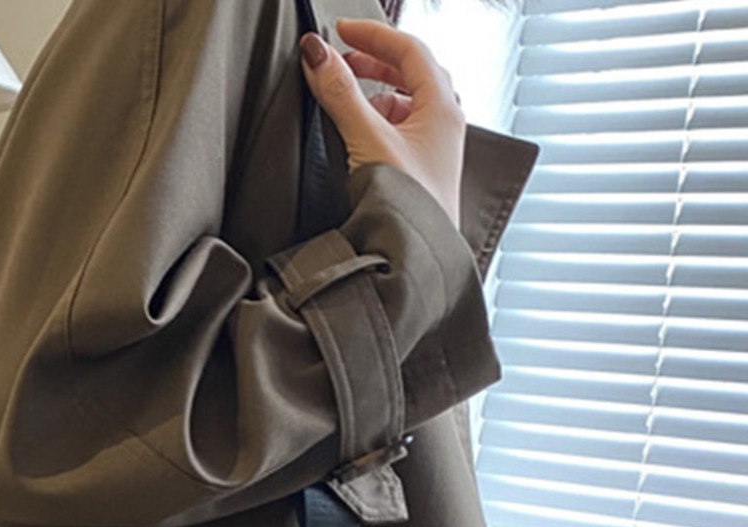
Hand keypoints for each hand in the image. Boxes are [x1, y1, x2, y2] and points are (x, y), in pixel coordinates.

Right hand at [300, 17, 465, 226]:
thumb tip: (316, 53)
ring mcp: (436, 147)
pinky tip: (360, 133)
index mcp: (442, 107)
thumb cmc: (407, 206)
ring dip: (376, 91)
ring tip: (346, 97)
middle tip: (340, 59)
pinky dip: (379, 119)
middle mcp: (445, 123)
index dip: (372, 35)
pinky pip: (403, 128)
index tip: (340, 31)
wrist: (418, 260)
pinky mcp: (423, 170)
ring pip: (407, 101)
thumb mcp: (367, 141)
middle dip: (373, 62)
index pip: (409, 49)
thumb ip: (340, 94)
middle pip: (411, 72)